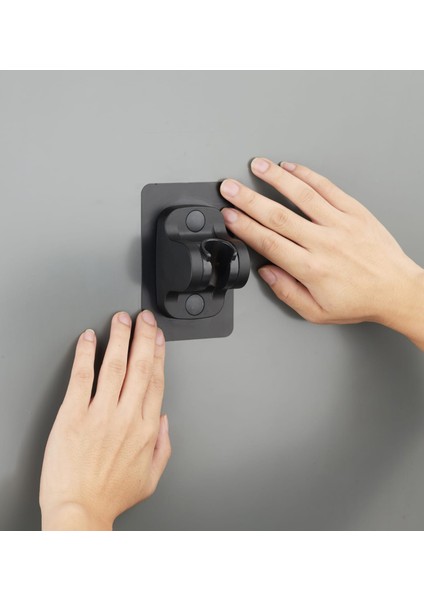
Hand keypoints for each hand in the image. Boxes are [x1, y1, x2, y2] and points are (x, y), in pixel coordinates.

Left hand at [39, 310, 170, 529]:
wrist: (79, 512)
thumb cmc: (109, 496)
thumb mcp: (150, 478)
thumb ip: (163, 446)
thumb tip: (164, 422)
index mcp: (146, 429)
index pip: (155, 380)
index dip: (157, 354)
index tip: (157, 337)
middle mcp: (126, 417)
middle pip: (139, 366)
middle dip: (143, 337)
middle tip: (143, 318)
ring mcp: (100, 414)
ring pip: (114, 365)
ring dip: (119, 338)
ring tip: (121, 320)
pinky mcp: (73, 415)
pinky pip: (81, 377)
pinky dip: (85, 355)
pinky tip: (88, 339)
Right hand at [220, 158, 423, 349]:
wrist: (397, 290)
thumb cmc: (360, 300)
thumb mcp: (316, 312)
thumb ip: (286, 292)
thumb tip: (266, 272)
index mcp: (311, 269)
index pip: (269, 242)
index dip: (244, 227)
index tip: (228, 216)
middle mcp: (324, 243)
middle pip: (278, 216)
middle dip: (248, 199)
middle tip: (229, 187)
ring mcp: (340, 224)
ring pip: (301, 195)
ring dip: (275, 178)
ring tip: (257, 166)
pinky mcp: (355, 212)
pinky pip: (327, 188)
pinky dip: (307, 176)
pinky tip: (290, 168)